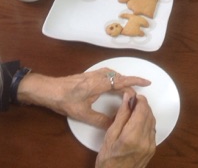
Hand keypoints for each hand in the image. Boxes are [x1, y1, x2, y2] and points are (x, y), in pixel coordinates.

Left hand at [17, 68, 150, 128]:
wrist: (50, 90)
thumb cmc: (66, 100)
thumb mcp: (83, 114)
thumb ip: (100, 120)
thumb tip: (114, 125)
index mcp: (100, 83)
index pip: (122, 81)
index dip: (136, 81)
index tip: (147, 82)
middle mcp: (99, 75)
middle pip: (120, 77)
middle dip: (130, 84)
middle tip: (137, 95)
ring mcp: (94, 73)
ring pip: (114, 75)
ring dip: (122, 81)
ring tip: (128, 91)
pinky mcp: (90, 75)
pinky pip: (108, 74)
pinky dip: (115, 79)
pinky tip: (114, 86)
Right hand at [96, 93, 155, 167]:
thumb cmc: (108, 160)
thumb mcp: (110, 135)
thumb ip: (121, 115)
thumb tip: (128, 97)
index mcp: (132, 136)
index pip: (143, 110)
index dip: (140, 100)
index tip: (134, 96)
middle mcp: (145, 140)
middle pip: (149, 114)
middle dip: (143, 105)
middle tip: (132, 102)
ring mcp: (150, 146)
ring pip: (153, 121)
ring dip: (145, 113)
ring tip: (134, 112)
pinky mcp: (152, 149)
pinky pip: (153, 129)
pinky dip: (147, 122)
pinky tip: (138, 123)